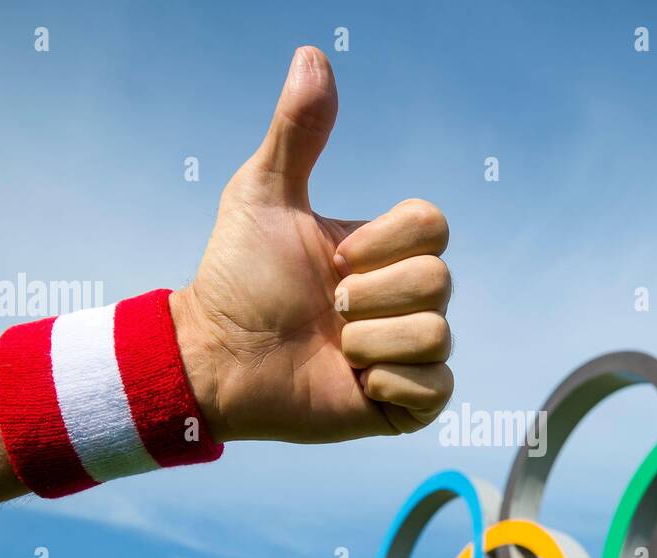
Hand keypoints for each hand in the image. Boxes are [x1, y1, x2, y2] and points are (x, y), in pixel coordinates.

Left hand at [170, 46, 453, 442]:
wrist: (216, 360)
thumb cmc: (236, 279)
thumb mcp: (264, 195)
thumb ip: (296, 132)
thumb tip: (312, 53)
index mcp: (384, 250)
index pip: (434, 224)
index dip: (385, 242)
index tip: (333, 260)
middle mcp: (404, 299)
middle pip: (440, 281)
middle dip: (370, 296)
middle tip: (326, 310)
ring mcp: (408, 353)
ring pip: (437, 335)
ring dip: (370, 343)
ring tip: (331, 350)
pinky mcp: (406, 405)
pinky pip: (436, 388)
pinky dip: (389, 385)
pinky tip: (352, 385)